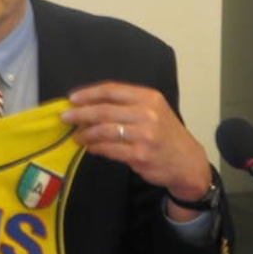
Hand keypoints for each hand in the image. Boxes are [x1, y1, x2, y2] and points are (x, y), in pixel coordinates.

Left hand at [61, 81, 211, 219]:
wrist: (187, 162)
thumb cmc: (165, 134)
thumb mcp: (154, 110)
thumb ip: (127, 105)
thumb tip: (89, 105)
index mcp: (149, 97)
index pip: (112, 90)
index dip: (88, 94)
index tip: (72, 98)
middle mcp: (147, 113)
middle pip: (104, 109)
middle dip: (80, 113)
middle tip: (65, 117)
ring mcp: (144, 135)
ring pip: (104, 130)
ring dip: (85, 133)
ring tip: (76, 136)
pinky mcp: (140, 155)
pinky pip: (109, 149)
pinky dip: (95, 148)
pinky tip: (89, 147)